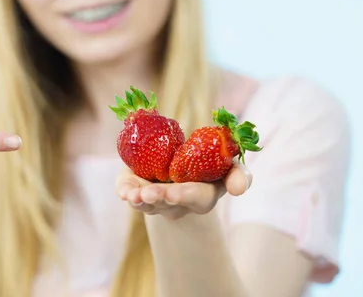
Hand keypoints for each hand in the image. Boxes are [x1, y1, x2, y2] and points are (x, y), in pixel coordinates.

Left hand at [115, 162, 251, 219]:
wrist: (178, 158)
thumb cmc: (209, 164)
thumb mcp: (228, 166)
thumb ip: (238, 174)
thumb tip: (238, 190)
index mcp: (202, 195)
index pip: (197, 198)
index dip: (185, 195)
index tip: (174, 193)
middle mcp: (178, 202)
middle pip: (168, 204)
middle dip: (159, 198)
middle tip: (149, 194)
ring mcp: (156, 199)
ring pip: (147, 203)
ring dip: (139, 199)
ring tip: (132, 195)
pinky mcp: (137, 188)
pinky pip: (130, 193)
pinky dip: (125, 191)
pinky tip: (123, 192)